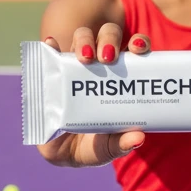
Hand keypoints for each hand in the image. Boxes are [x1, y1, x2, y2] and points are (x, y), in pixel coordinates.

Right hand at [37, 25, 150, 166]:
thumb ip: (121, 143)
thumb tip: (138, 138)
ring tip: (85, 57)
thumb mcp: (108, 148)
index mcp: (124, 78)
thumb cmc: (93, 146)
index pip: (136, 50)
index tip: (139, 49)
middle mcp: (103, 66)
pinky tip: (51, 44)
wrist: (63, 154)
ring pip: (84, 38)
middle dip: (109, 40)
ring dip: (85, 41)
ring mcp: (78, 66)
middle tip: (107, 57)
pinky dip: (51, 46)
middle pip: (109, 37)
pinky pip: (52, 52)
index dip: (140, 43)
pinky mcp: (55, 71)